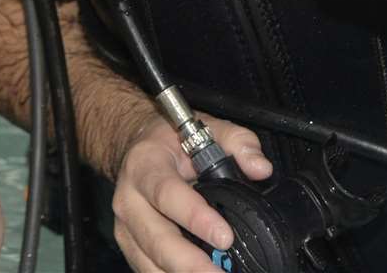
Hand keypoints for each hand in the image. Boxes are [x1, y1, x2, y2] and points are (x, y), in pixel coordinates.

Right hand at [111, 108, 271, 270]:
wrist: (135, 148)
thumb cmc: (172, 142)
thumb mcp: (206, 128)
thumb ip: (238, 142)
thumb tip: (260, 168)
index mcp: (145, 165)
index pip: (167, 193)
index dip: (195, 217)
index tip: (224, 236)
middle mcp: (129, 199)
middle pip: (157, 239)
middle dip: (190, 263)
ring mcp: (126, 226)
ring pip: (150, 261)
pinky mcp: (130, 246)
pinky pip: (147, 270)